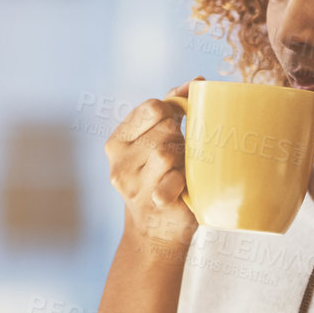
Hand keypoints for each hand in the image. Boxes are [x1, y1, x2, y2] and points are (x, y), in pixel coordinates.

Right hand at [105, 78, 204, 244]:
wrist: (157, 233)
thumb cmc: (163, 180)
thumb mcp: (159, 143)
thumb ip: (172, 109)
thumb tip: (196, 80)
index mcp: (117, 142)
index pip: (152, 106)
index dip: (173, 113)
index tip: (177, 128)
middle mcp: (119, 162)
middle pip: (164, 128)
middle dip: (180, 140)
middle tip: (179, 159)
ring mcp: (132, 184)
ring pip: (168, 151)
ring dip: (183, 160)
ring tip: (180, 173)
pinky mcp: (151, 202)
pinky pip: (175, 179)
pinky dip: (183, 183)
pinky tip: (180, 191)